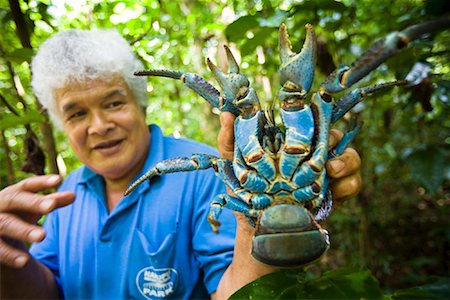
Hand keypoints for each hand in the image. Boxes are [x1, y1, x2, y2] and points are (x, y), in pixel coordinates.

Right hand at [0, 175, 74, 267]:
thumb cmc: (19, 215)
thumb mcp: (35, 209)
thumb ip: (53, 202)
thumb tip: (73, 195)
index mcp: (13, 194)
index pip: (27, 185)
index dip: (42, 182)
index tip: (59, 179)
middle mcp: (0, 206)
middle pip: (15, 200)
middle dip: (33, 203)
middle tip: (51, 206)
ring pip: (6, 224)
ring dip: (23, 230)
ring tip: (42, 236)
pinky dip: (10, 255)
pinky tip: (24, 261)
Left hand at [217, 112, 361, 202]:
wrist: (256, 227)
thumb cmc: (244, 191)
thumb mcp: (232, 164)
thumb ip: (229, 140)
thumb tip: (226, 113)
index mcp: (291, 143)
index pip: (312, 122)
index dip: (319, 117)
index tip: (315, 120)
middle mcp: (311, 155)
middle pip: (335, 137)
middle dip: (336, 139)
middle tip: (324, 150)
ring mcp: (325, 174)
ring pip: (351, 157)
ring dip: (347, 161)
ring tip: (332, 171)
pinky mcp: (334, 194)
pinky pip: (352, 184)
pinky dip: (348, 186)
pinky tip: (334, 194)